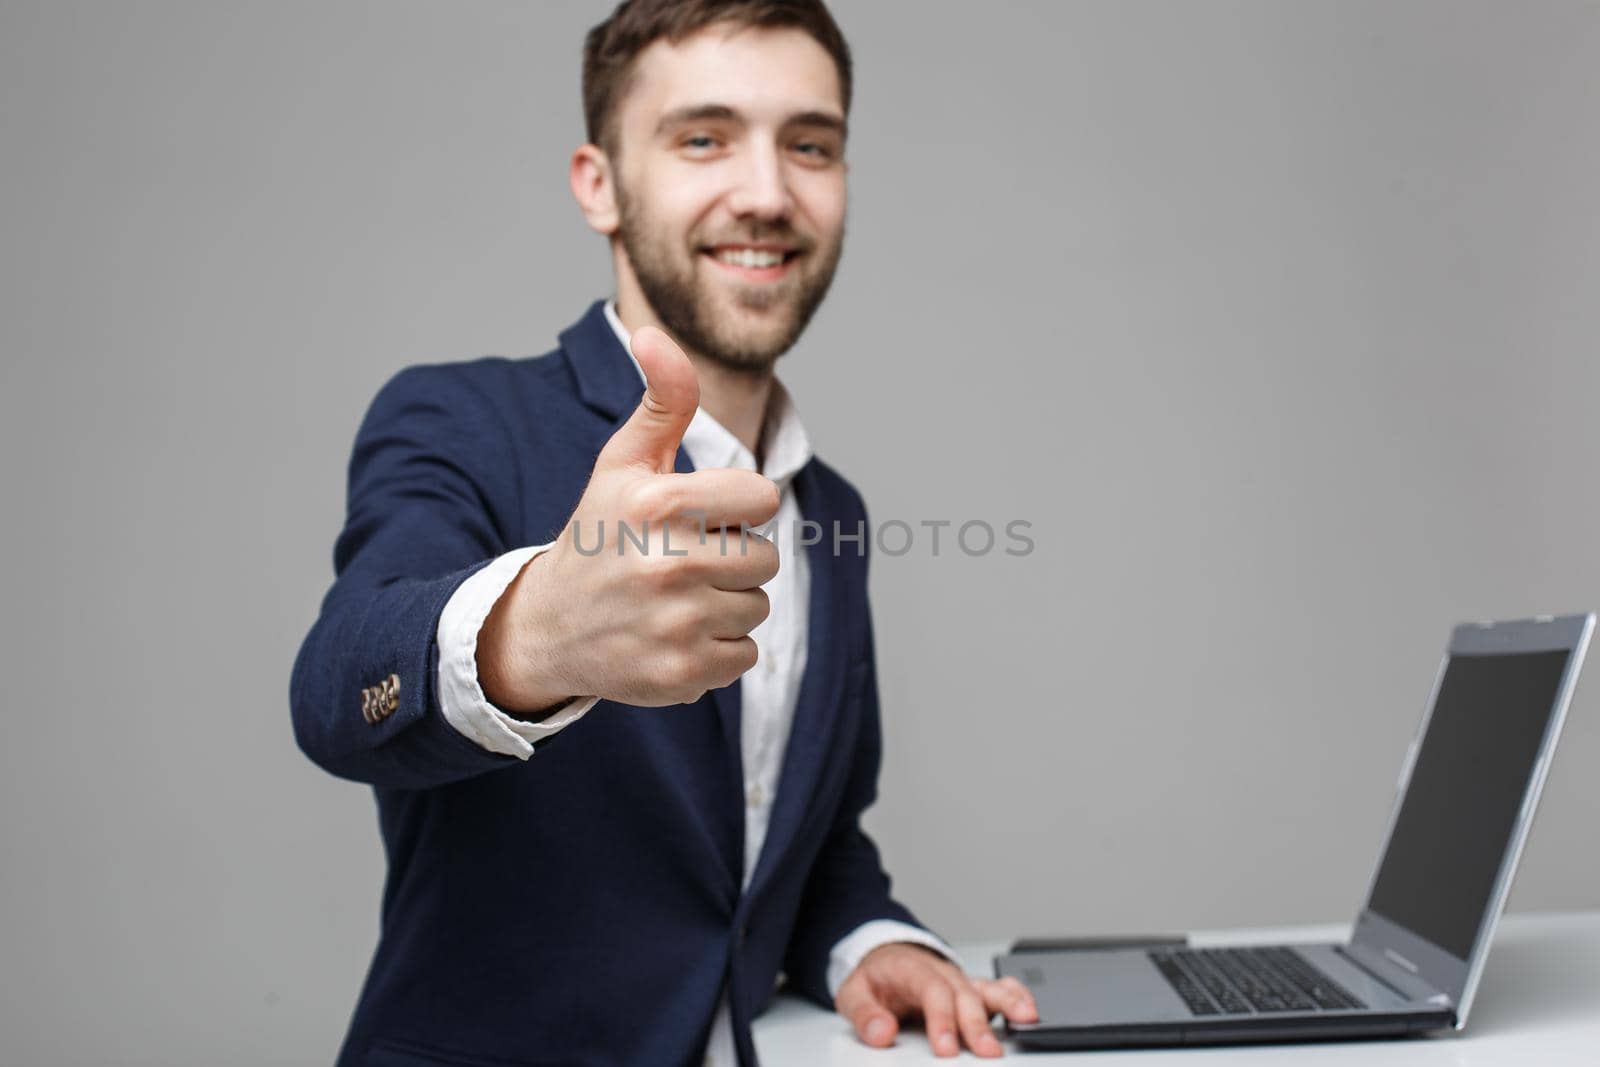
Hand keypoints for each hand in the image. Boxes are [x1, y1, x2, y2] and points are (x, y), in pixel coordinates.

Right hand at [477, 325, 780, 712]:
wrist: (544, 629)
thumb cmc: (596, 536)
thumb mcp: (621, 464)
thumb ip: (661, 401)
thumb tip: (655, 333)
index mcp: (657, 504)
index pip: (764, 497)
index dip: (737, 506)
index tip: (701, 515)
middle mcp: (666, 565)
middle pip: (764, 558)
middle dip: (731, 558)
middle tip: (679, 561)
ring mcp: (674, 625)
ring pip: (756, 606)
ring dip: (725, 604)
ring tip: (673, 599)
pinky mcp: (681, 676)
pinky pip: (744, 655)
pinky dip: (717, 650)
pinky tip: (673, 635)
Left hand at [835, 942, 1038, 1057]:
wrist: (884, 955)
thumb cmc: (874, 977)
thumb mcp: (854, 992)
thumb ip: (865, 1014)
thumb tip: (881, 1033)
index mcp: (911, 969)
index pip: (931, 991)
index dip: (941, 1019)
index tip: (946, 1048)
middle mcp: (940, 971)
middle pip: (963, 994)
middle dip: (977, 1023)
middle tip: (987, 1052)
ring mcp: (958, 979)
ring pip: (985, 988)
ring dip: (1008, 1004)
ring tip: (1028, 1019)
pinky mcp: (969, 988)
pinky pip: (996, 988)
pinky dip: (1015, 996)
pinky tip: (1029, 1010)